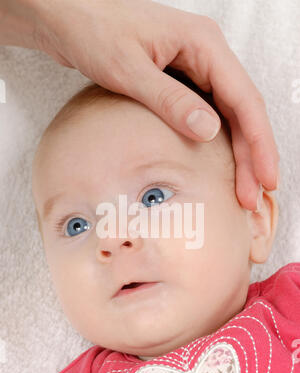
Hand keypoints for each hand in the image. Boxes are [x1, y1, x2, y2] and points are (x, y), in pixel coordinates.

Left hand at [2, 0, 279, 210]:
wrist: (66, 17)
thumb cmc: (93, 30)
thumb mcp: (129, 70)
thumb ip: (170, 100)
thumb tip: (209, 131)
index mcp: (204, 44)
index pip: (244, 100)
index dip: (259, 144)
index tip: (266, 179)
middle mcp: (207, 55)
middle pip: (242, 112)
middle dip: (252, 156)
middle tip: (254, 197)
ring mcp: (195, 68)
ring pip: (229, 115)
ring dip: (239, 154)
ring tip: (243, 189)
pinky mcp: (180, 80)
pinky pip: (209, 114)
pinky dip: (219, 142)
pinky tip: (221, 165)